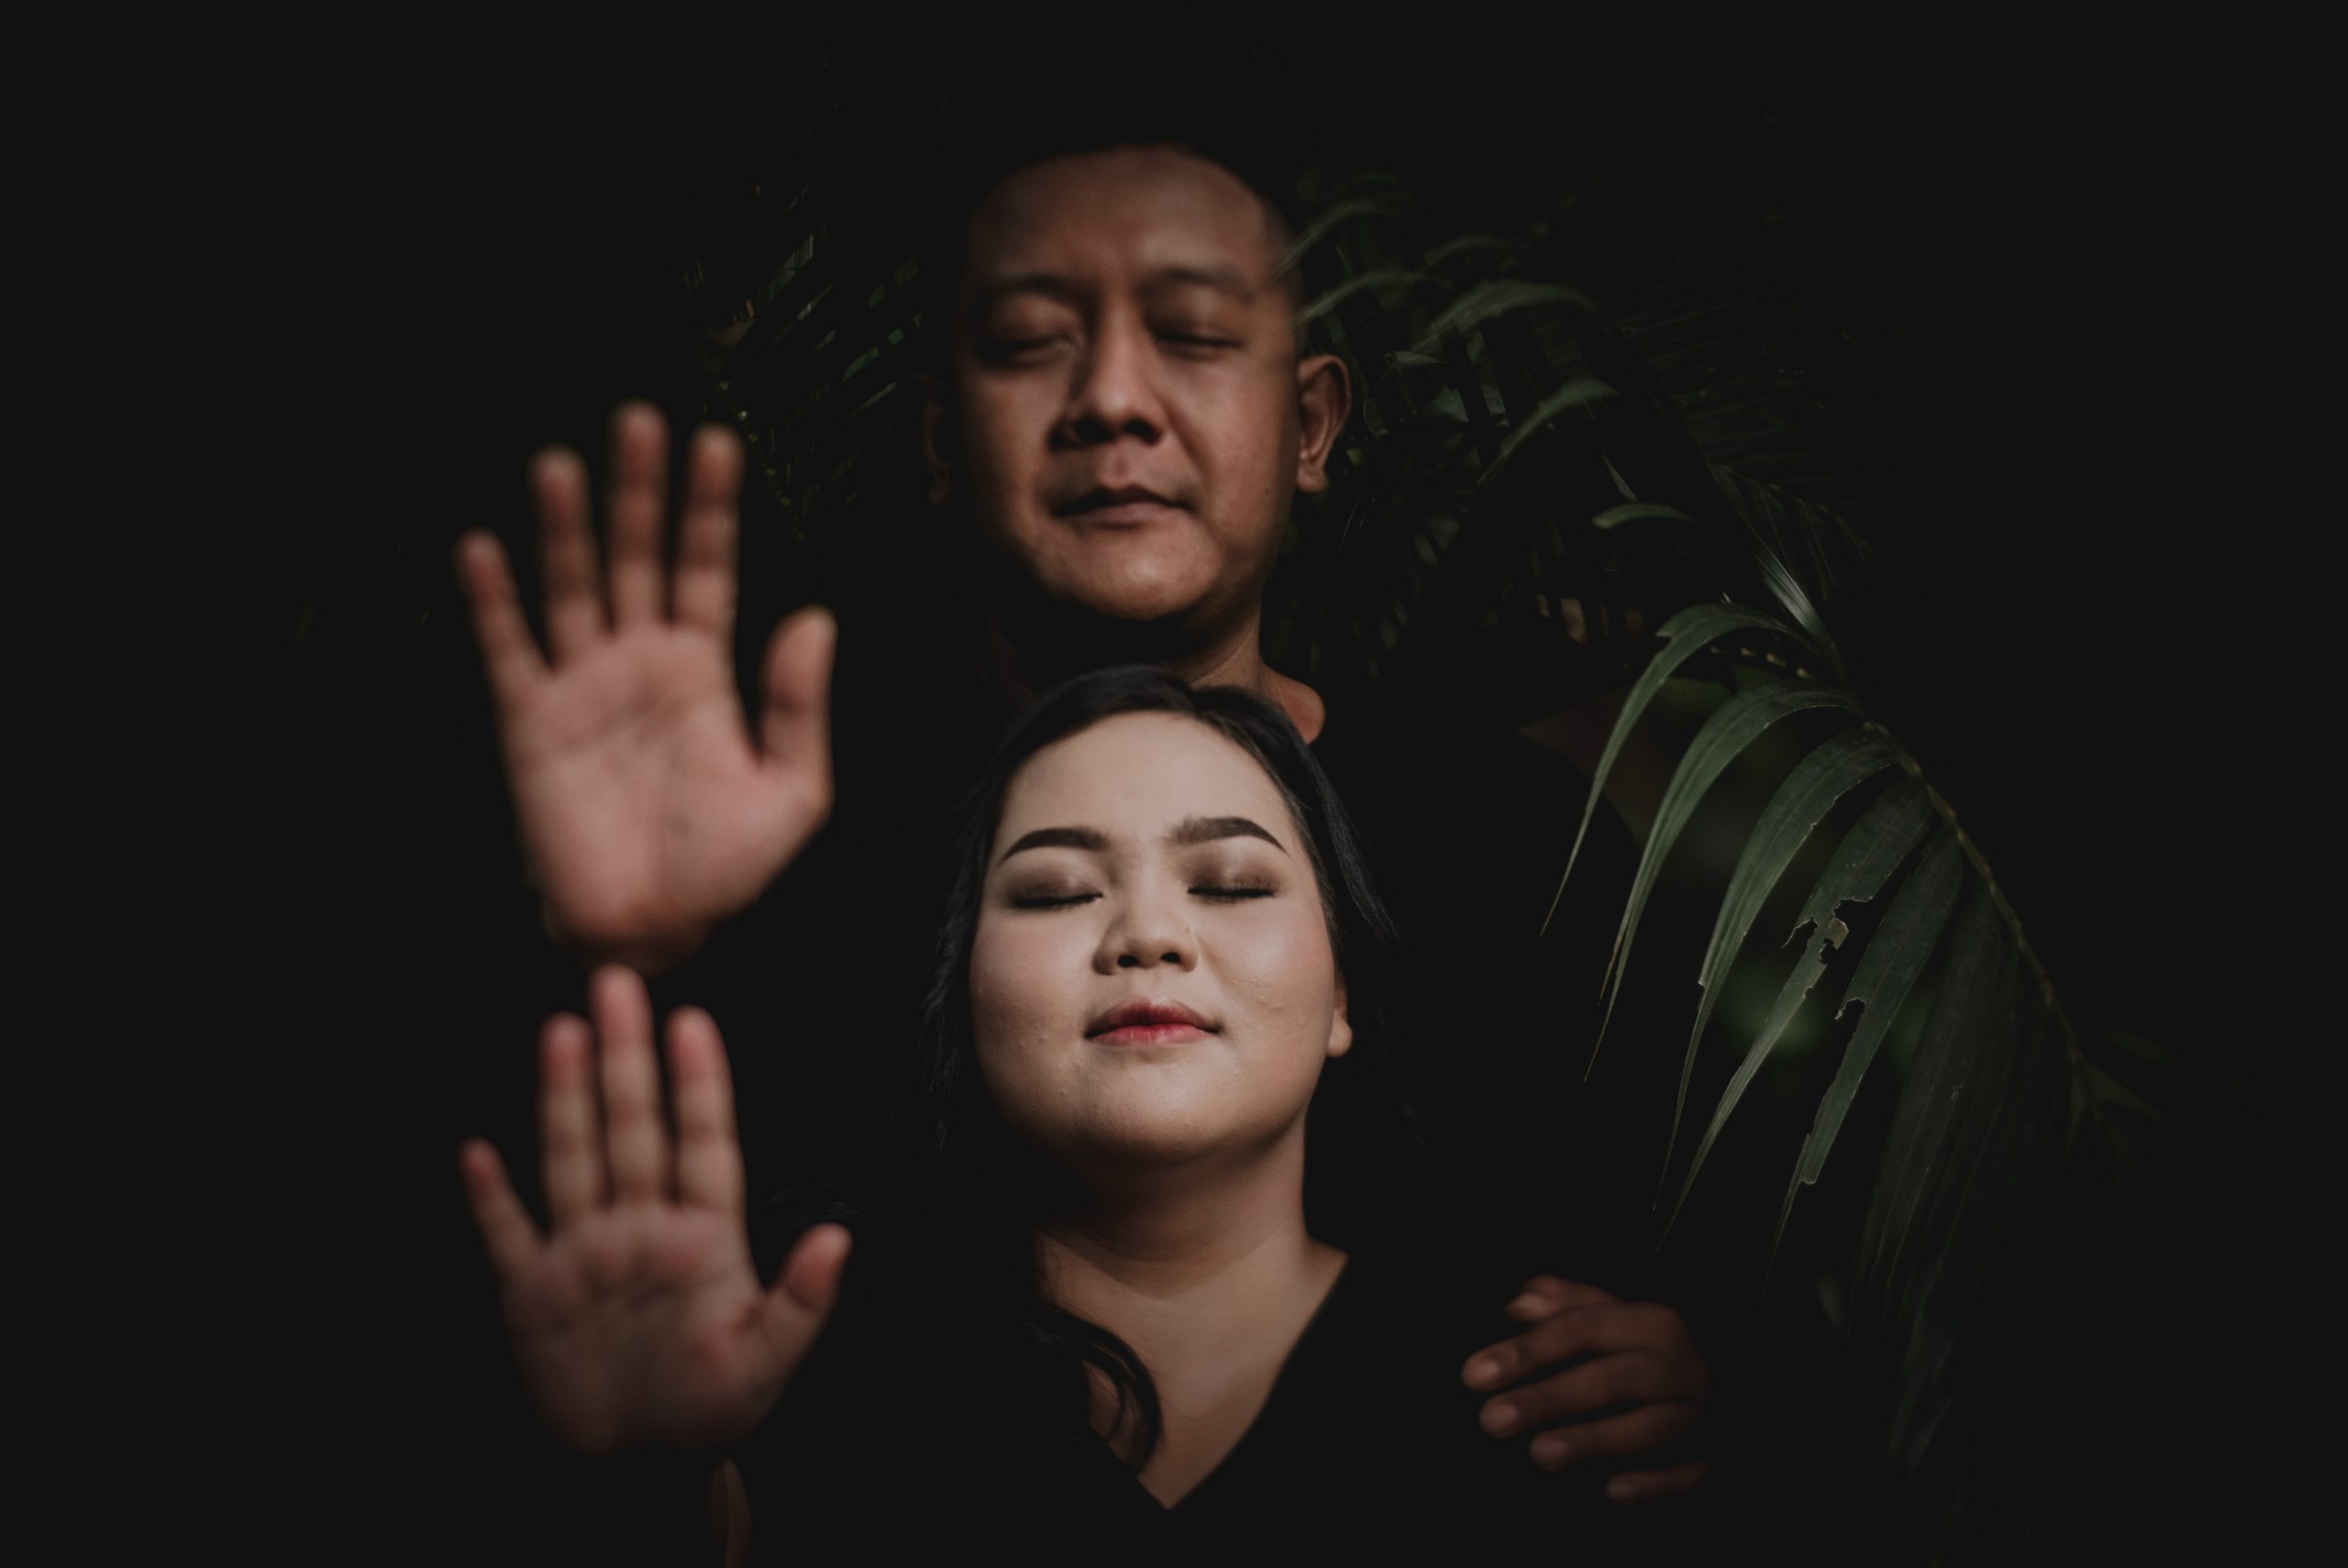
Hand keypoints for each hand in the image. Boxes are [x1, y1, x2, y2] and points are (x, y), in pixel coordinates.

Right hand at [457, 403, 835, 971]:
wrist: (655, 932)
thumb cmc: (727, 873)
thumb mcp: (792, 794)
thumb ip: (799, 707)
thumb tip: (814, 617)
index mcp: (705, 674)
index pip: (707, 570)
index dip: (709, 510)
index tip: (715, 441)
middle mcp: (640, 664)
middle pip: (637, 558)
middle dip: (638, 492)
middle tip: (638, 418)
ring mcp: (582, 688)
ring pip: (573, 588)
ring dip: (566, 528)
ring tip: (560, 462)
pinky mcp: (532, 725)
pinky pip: (510, 652)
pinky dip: (494, 602)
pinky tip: (483, 547)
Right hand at [461, 966, 851, 1457]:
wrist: (636, 1465)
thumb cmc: (710, 1411)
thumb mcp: (766, 1363)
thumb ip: (801, 1302)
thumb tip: (840, 1239)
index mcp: (701, 1236)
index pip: (701, 1143)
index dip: (698, 1085)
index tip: (692, 1022)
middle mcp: (640, 1226)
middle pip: (632, 1128)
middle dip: (625, 1057)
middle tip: (616, 982)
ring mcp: (584, 1252)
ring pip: (573, 1158)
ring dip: (564, 1099)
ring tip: (561, 1032)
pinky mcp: (532, 1292)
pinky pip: (507, 1235)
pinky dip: (491, 1198)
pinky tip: (477, 1151)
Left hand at [1461, 1275, 1709, 1503]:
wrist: (1722, 1379)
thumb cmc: (1644, 1345)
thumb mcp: (1610, 1313)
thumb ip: (1564, 1303)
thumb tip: (1518, 1304)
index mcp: (1651, 1321)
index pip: (1582, 1328)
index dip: (1528, 1349)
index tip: (1473, 1374)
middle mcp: (1679, 1364)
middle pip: (1611, 1379)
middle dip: (1549, 1398)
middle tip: (1492, 1420)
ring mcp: (1698, 1411)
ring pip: (1648, 1427)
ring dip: (1594, 1440)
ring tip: (1539, 1453)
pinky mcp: (1712, 1453)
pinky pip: (1688, 1472)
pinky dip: (1653, 1482)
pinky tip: (1610, 1491)